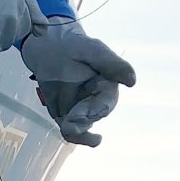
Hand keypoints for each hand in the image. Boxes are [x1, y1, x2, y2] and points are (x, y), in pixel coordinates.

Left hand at [21, 18, 135, 146]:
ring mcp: (81, 110)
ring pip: (83, 128)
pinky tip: (69, 132)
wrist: (47, 46)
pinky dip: (70, 134)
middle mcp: (96, 100)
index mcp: (106, 85)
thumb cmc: (73, 45)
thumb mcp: (92, 49)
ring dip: (77, 132)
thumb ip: (111, 63)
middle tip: (71, 122)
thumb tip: (132, 81)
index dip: (98, 109)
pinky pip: (70, 131)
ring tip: (68, 128)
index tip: (89, 113)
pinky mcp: (66, 115)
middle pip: (94, 117)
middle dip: (83, 121)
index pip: (106, 102)